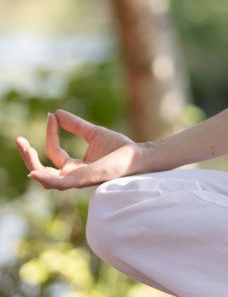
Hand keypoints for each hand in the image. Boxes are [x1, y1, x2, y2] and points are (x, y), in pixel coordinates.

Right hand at [15, 109, 146, 189]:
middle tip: (19, 140)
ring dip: (33, 164)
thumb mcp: (93, 133)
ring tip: (25, 147)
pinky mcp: (87, 179)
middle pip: (43, 170)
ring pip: (48, 179)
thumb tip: (56, 113)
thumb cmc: (119, 148)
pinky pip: (63, 183)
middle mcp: (73, 176)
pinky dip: (48, 179)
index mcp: (74, 167)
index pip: (53, 152)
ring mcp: (78, 180)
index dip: (50, 133)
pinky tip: (35, 173)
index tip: (52, 115)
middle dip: (28, 156)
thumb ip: (75, 125)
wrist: (139, 156)